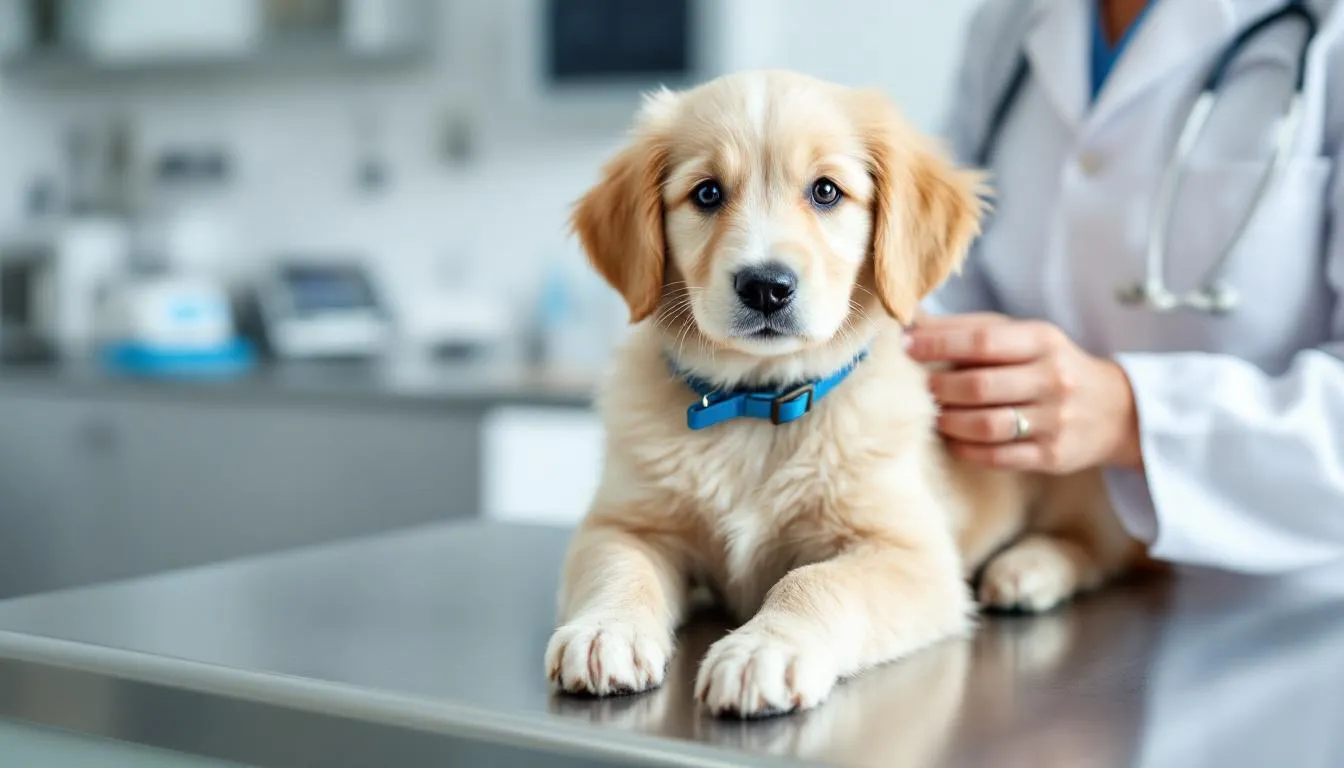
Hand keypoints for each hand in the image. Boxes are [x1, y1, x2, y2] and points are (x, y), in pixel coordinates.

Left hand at [905, 313, 1142, 473]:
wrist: (1115, 410)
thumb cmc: (1049, 366)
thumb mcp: (1022, 337)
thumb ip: (970, 329)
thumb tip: (911, 321)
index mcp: (1043, 340)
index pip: (982, 341)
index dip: (938, 344)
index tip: (905, 347)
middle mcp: (1053, 379)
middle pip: (980, 386)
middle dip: (940, 388)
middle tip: (919, 389)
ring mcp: (1055, 420)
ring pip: (987, 425)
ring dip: (949, 421)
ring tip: (934, 416)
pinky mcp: (1053, 455)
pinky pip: (998, 456)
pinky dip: (966, 449)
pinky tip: (952, 440)